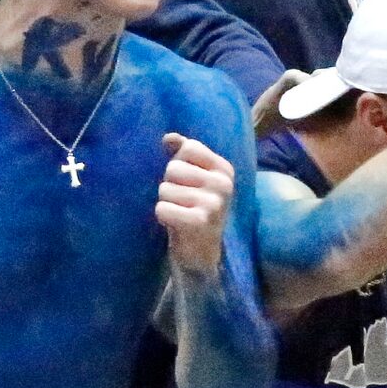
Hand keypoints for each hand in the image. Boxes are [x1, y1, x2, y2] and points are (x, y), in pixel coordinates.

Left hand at [157, 133, 233, 275]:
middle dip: (169, 185)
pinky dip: (163, 216)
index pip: (188, 147)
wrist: (201, 250)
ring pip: (165, 189)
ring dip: (166, 202)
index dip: (178, 163)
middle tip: (182, 201)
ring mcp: (214, 203)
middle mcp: (224, 184)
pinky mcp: (201, 221)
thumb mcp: (192, 177)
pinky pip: (162, 208)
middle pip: (173, 168)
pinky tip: (176, 224)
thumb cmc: (193, 206)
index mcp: (224, 169)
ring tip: (180, 213)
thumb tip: (169, 137)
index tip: (187, 181)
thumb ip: (182, 153)